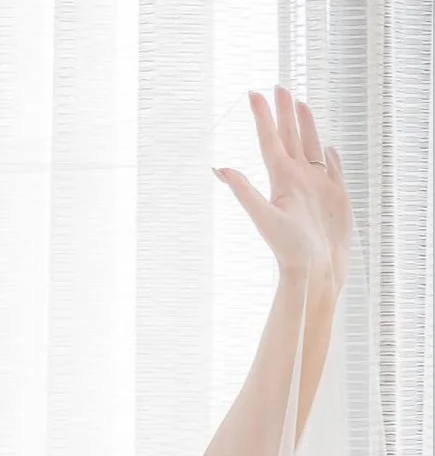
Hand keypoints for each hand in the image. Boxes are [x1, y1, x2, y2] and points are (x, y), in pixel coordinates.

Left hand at [215, 84, 351, 297]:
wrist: (317, 270)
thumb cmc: (289, 248)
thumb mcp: (264, 217)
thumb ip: (244, 191)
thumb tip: (219, 169)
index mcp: (281, 179)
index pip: (270, 141)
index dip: (262, 117)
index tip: (254, 93)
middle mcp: (297, 178)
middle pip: (290, 137)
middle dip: (284, 112)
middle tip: (279, 86)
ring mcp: (317, 186)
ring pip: (310, 147)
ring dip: (306, 126)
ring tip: (300, 105)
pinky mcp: (335, 196)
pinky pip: (332, 169)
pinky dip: (330, 156)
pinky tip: (329, 148)